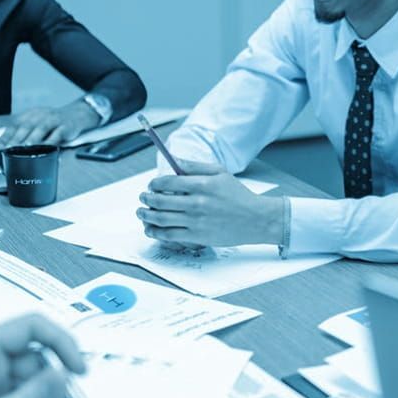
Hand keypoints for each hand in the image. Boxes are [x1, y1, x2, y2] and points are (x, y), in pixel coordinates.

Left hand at [2, 101, 99, 146]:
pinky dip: (51, 141)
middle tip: (9, 149)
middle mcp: (40, 115)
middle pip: (26, 126)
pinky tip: (46, 148)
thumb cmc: (53, 123)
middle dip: (17, 138)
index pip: (14, 125)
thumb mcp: (38, 124)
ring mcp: (53, 119)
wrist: (76, 114)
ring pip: (41, 128)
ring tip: (26, 147)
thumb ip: (25, 135)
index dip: (6, 136)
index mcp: (30, 115)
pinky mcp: (65, 126)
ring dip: (33, 138)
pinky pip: (58, 133)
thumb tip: (9, 150)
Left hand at [137, 160, 283, 246]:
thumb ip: (194, 166)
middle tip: (143, 198)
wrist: (255, 219)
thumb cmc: (238, 195)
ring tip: (141, 213)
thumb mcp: (219, 172)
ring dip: (146, 215)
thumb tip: (174, 160)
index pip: (168, 182)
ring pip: (162, 219)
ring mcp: (196, 221)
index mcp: (202, 185)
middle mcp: (197, 203)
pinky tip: (151, 229)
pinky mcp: (197, 237)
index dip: (155, 184)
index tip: (151, 185)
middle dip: (146, 199)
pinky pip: (170, 235)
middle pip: (161, 201)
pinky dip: (156, 232)